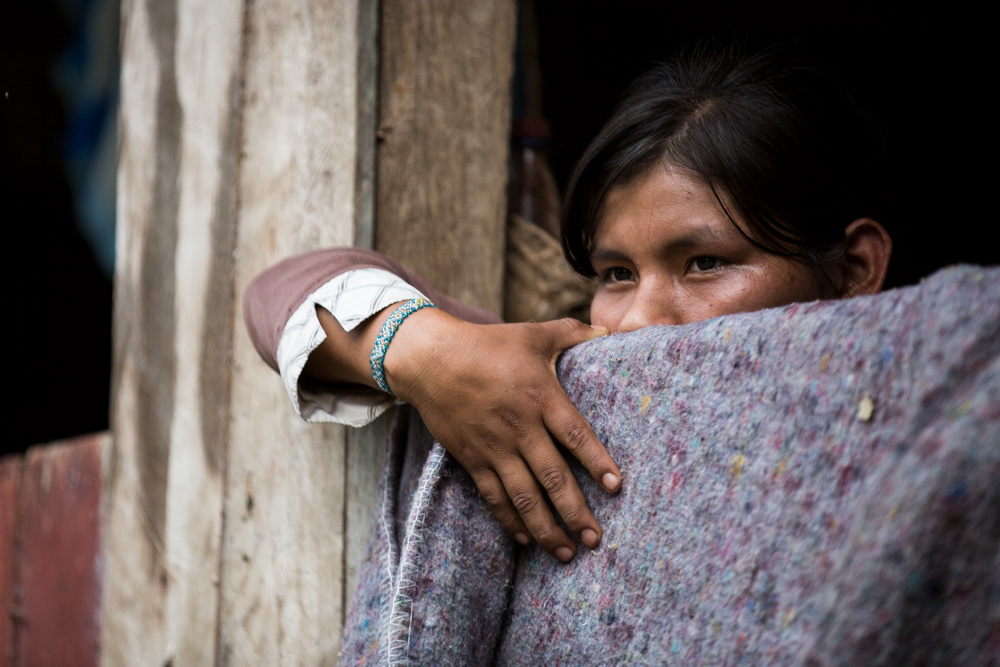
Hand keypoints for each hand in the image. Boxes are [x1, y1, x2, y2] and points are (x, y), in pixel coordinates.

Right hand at [384, 309, 620, 561]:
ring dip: (546, 528)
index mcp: (540, 396)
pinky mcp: (472, 458)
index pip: (576, 435)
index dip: (597, 462)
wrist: (430, 359)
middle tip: (596, 539)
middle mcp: (520, 427)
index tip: (616, 487)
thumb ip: (572, 334)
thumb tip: (607, 331)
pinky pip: (493, 496)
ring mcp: (494, 446)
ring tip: (567, 552)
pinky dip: (509, 520)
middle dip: (576, 511)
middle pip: (553, 476)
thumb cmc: (486, 345)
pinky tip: (526, 539)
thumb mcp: (532, 334)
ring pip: (524, 495)